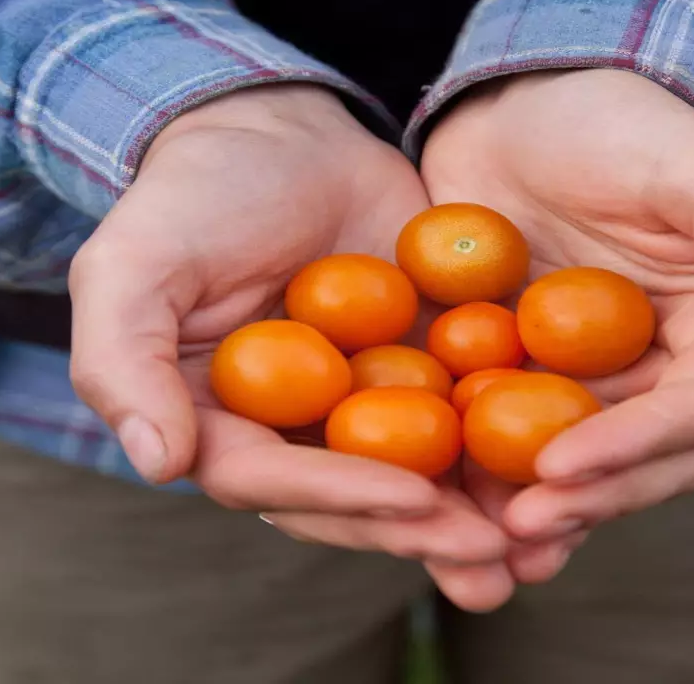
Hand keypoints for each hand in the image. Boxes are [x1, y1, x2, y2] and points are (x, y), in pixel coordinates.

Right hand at [68, 84, 508, 609]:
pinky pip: (466, 413)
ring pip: (422, 474)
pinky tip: (567, 466)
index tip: (415, 504)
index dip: (343, 497)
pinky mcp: (423, 368)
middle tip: (496, 557)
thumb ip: (126, 361)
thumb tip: (157, 461)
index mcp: (223, 426)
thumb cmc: (194, 198)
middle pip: (359, 498)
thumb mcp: (135, 266)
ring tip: (542, 546)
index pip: (276, 481)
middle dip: (425, 531)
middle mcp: (296, 433)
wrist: (281, 136)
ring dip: (480, 515)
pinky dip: (510, 445)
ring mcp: (364, 405)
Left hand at [422, 70, 693, 577]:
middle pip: (635, 461)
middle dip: (582, 500)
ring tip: (479, 551)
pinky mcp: (515, 376)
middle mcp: (654, 374)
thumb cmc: (619, 123)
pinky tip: (437, 507)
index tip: (565, 468)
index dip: (637, 449)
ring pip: (569, 465)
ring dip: (530, 513)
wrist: (519, 107)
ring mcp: (583, 381)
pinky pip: (501, 436)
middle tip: (517, 526)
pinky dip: (477, 477)